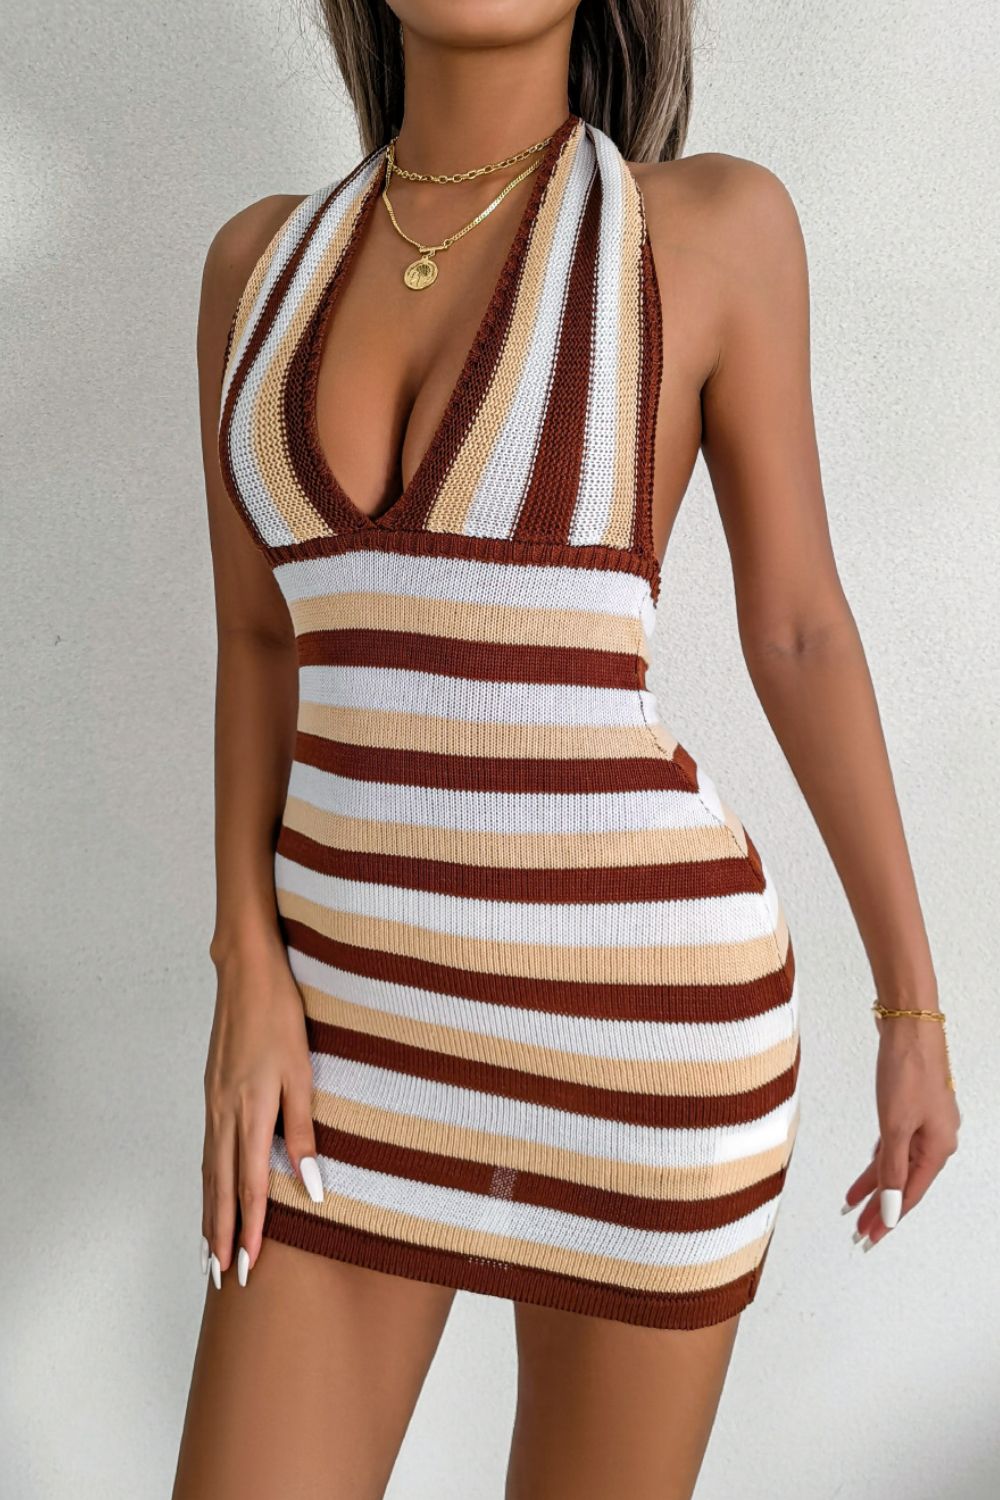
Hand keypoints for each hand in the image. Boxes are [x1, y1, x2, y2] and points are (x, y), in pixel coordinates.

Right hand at [200, 936, 323, 1288]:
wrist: (246, 974)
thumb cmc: (280, 1017)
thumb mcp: (303, 1072)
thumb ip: (303, 1130)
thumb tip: (312, 1183)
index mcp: (249, 1112)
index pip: (248, 1186)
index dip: (249, 1229)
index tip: (248, 1266)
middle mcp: (224, 1114)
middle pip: (220, 1188)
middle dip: (221, 1235)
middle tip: (221, 1277)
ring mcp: (213, 1104)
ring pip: (208, 1172)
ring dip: (208, 1214)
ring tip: (209, 1250)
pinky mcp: (212, 1093)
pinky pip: (206, 1150)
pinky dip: (206, 1182)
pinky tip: (209, 1193)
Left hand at [842, 1012, 959, 1248]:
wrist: (910, 1025)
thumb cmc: (908, 1070)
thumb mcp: (896, 1125)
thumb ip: (891, 1168)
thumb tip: (890, 1206)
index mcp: (939, 1148)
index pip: (908, 1194)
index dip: (888, 1217)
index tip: (870, 1236)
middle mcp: (936, 1138)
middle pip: (903, 1181)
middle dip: (878, 1205)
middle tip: (857, 1228)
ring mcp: (925, 1122)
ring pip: (896, 1162)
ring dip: (875, 1182)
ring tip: (852, 1203)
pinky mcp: (911, 1107)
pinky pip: (895, 1143)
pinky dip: (879, 1158)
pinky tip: (868, 1170)